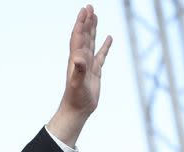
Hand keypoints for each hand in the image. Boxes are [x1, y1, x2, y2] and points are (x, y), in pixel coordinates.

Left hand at [48, 5, 112, 146]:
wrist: (77, 110)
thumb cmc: (75, 98)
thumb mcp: (77, 83)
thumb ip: (78, 70)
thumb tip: (79, 57)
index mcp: (76, 59)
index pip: (78, 37)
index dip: (81, 24)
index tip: (84, 10)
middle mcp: (81, 59)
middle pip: (84, 36)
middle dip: (86, 22)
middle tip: (89, 7)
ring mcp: (88, 65)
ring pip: (91, 42)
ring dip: (93, 29)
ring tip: (95, 16)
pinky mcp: (95, 71)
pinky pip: (101, 55)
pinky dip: (105, 46)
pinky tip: (108, 38)